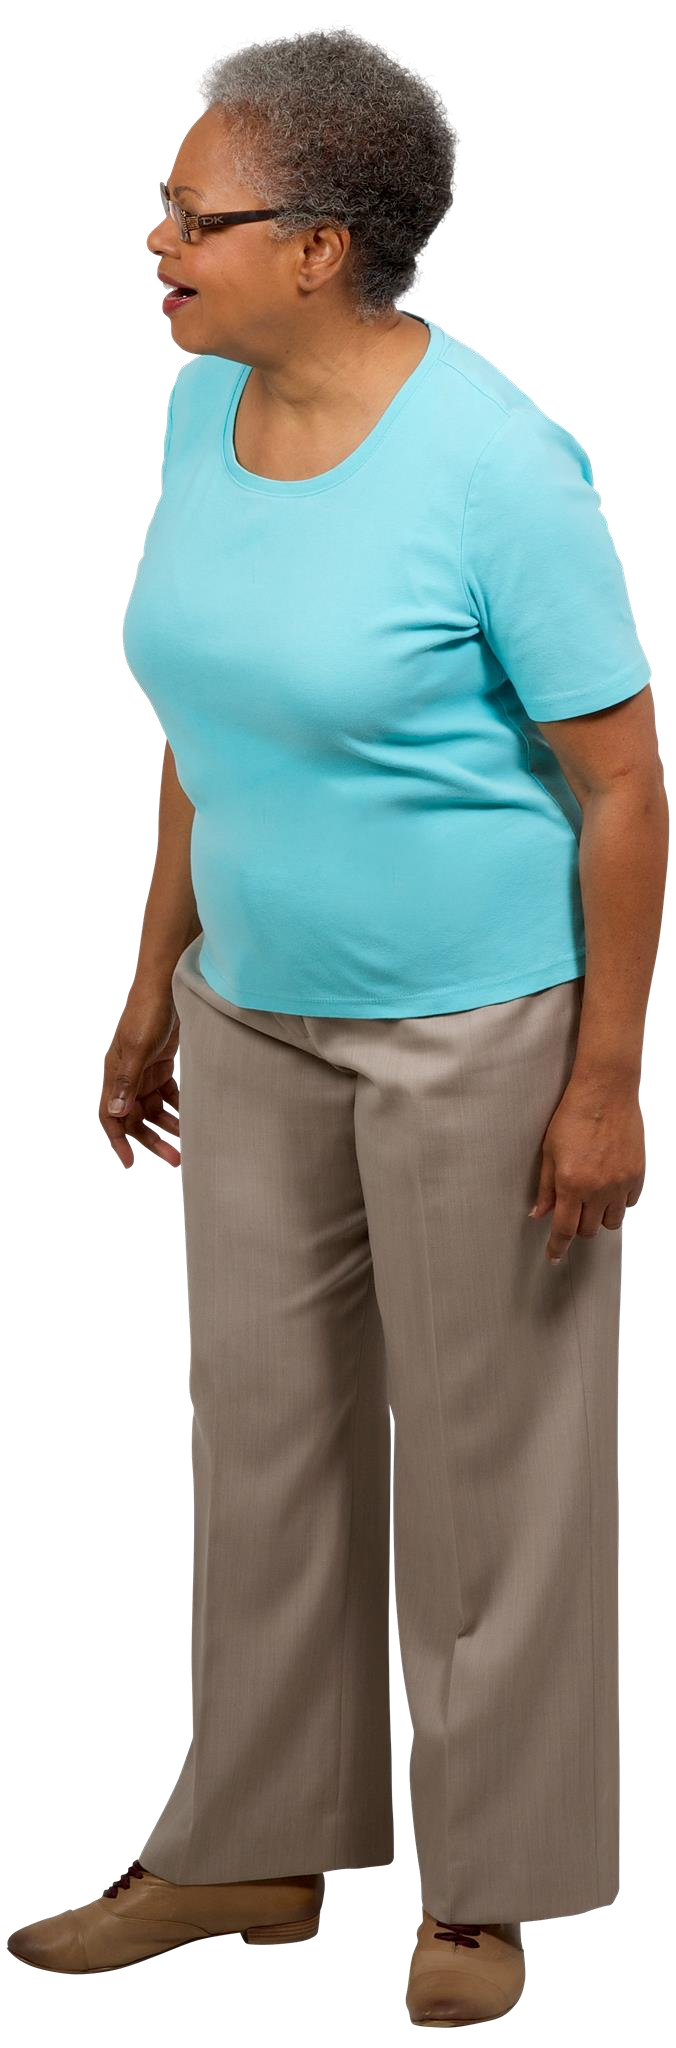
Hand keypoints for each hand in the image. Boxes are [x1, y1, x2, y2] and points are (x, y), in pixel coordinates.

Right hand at [99, 982, 180, 1169]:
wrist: (167, 984)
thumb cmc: (148, 1012)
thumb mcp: (138, 1048)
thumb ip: (128, 1081)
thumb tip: (117, 1114)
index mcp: (114, 1075)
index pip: (109, 1116)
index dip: (117, 1141)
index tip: (129, 1163)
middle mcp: (127, 1077)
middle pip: (135, 1118)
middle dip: (152, 1140)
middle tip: (174, 1159)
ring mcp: (145, 1071)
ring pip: (154, 1109)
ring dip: (168, 1126)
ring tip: (188, 1144)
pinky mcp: (162, 1064)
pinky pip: (169, 1095)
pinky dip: (179, 1108)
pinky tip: (193, 1118)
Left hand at [529, 1082, 645, 1263]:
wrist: (606, 1092)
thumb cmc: (573, 1117)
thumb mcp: (550, 1151)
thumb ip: (546, 1186)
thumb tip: (539, 1214)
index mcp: (571, 1184)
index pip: (564, 1229)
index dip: (558, 1247)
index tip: (554, 1258)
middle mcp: (598, 1189)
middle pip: (589, 1230)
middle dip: (579, 1227)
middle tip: (573, 1212)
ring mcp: (621, 1184)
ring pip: (613, 1222)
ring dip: (601, 1218)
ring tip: (594, 1200)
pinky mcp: (638, 1175)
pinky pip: (631, 1204)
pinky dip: (620, 1203)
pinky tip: (612, 1188)